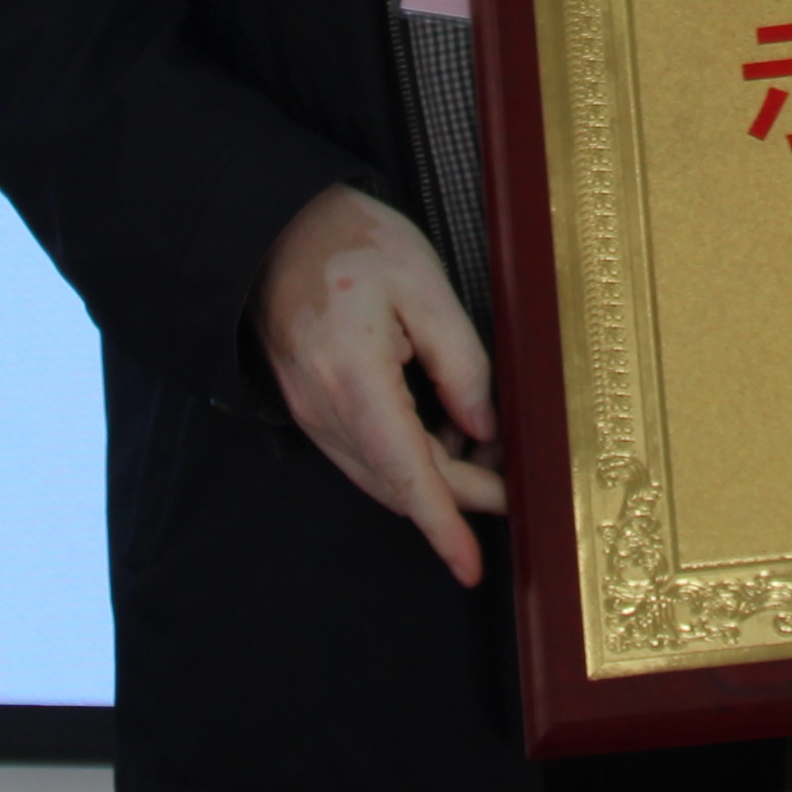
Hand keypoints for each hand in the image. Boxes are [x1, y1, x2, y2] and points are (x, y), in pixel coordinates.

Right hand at [254, 183, 508, 588]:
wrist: (275, 225)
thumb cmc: (353, 241)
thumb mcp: (425, 284)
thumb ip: (461, 361)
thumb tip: (484, 429)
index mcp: (356, 379)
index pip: (409, 473)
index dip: (444, 524)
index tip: (472, 567)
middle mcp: (325, 410)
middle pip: (400, 482)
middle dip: (461, 494)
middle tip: (516, 479)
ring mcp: (311, 413)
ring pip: (382, 475)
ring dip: (436, 477)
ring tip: (489, 447)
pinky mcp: (310, 407)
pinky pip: (364, 453)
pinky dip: (408, 458)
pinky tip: (446, 431)